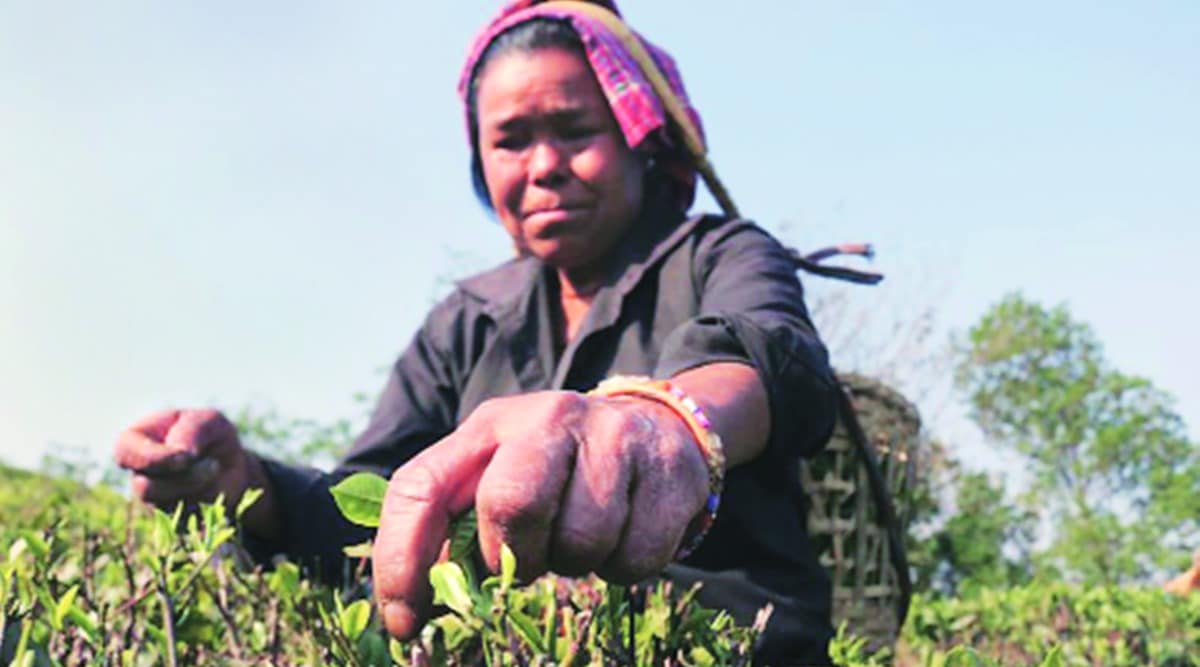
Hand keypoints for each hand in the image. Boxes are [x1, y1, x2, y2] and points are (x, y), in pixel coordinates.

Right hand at [114, 408, 274, 534]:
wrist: (231, 464)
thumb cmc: (213, 436)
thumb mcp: (209, 421)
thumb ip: (192, 430)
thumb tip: (181, 451)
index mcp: (137, 441)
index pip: (125, 452)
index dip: (151, 458)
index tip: (185, 457)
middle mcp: (139, 473)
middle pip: (144, 488)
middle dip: (183, 479)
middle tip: (212, 465)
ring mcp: (153, 500)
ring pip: (166, 508)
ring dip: (199, 491)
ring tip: (216, 469)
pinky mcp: (171, 521)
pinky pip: (185, 523)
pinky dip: (208, 506)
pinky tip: (217, 488)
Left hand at [372, 390, 709, 638]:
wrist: (656, 427)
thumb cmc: (559, 470)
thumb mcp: (501, 475)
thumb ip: (457, 527)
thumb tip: (413, 613)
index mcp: (489, 425)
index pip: (421, 486)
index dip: (403, 559)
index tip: (405, 620)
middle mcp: (549, 417)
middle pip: (511, 502)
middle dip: (512, 557)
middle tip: (524, 565)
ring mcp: (615, 438)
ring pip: (581, 539)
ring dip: (575, 564)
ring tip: (579, 540)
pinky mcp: (669, 470)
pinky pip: (635, 556)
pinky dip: (623, 568)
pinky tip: (623, 535)